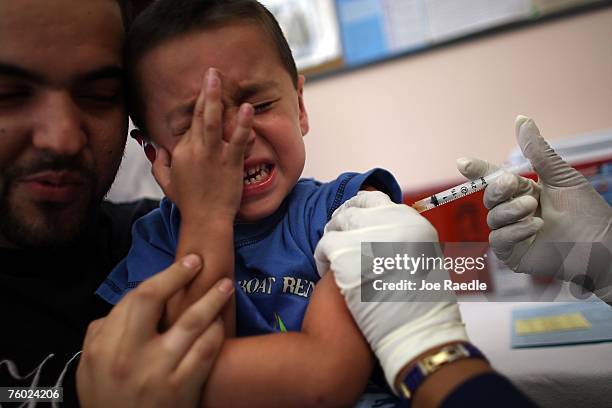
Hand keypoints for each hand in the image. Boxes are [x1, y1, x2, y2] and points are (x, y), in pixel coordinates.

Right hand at [76, 255, 233, 407]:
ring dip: (211, 300)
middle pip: (152, 300)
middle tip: (199, 263)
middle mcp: (128, 356)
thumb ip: (100, 335)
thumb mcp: (90, 369)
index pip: (133, 300)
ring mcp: (157, 372)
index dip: (161, 278)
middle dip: (178, 276)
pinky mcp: (182, 389)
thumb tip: (120, 307)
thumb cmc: (108, 401)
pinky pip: (205, 351)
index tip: (181, 265)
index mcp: (103, 347)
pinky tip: (221, 323)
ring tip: (225, 287)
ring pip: (189, 323)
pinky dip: (216, 332)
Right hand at [151, 68, 253, 222]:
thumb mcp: (166, 183)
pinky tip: (247, 108)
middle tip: (211, 71)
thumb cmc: (189, 203)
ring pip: (211, 121)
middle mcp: (194, 150)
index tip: (206, 90)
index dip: (199, 107)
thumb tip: (155, 147)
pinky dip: (242, 124)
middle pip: (198, 115)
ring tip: (218, 77)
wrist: (206, 221)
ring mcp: (212, 155)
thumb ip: (159, 163)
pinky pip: (237, 139)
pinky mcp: (230, 163)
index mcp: (180, 151)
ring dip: (214, 97)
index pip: (190, 124)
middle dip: (205, 91)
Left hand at [314, 191, 468, 391]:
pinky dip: (322, 258)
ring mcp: (367, 236)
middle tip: (340, 244)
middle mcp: (391, 222)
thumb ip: (403, 241)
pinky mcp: (346, 254)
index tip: (354, 225)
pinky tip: (327, 273)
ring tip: (334, 261)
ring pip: (336, 225)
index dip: (360, 212)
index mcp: (413, 222)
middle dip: (343, 226)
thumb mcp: (425, 261)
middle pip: (353, 211)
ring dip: (333, 242)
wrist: (415, 335)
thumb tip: (381, 233)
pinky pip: (324, 246)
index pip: (376, 201)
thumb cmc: (422, 308)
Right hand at [457, 115, 611, 301]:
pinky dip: (514, 231)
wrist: (601, 244)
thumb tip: (521, 119)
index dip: (478, 171)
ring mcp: (512, 233)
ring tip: (534, 208)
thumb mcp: (559, 176)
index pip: (494, 179)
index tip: (463, 163)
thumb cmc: (586, 211)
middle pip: (489, 197)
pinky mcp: (513, 254)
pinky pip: (499, 239)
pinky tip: (535, 226)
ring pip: (493, 218)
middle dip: (497, 189)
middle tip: (513, 183)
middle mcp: (515, 212)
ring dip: (511, 210)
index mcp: (524, 192)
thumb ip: (536, 151)